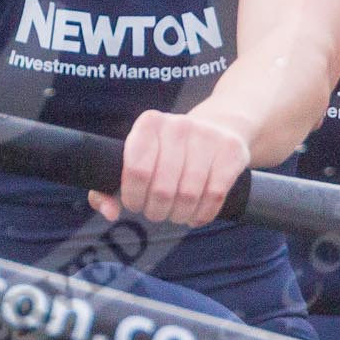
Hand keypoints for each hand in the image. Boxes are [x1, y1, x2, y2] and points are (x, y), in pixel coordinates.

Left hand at [88, 109, 250, 226]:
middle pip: (163, 189)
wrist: (219, 128)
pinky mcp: (231, 152)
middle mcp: (178, 126)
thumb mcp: (137, 157)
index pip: (137, 170)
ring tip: (176, 214)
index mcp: (149, 124)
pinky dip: (202, 215)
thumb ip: (109, 187)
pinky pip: (214, 196)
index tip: (136, 204)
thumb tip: (109, 212)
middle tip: (157, 212)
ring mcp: (208, 137)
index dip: (134, 197)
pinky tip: (196, 215)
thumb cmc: (167, 151)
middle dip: (156, 211)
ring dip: (179, 215)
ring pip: (189, 196)